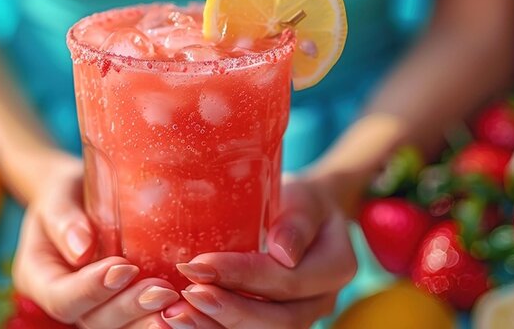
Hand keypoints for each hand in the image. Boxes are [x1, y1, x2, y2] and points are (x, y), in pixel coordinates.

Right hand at [10, 151, 179, 327]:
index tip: (124, 267)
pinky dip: (157, 314)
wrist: (79, 194)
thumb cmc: (64, 190)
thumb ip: (63, 219)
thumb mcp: (56, 195)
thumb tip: (82, 248)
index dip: (92, 289)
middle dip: (128, 308)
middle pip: (92, 320)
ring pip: (117, 326)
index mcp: (38, 277)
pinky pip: (136, 316)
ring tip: (176, 301)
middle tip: (163, 291)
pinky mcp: (118, 301)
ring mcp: (92, 305)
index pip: (62, 298)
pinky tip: (184, 304)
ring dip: (147, 318)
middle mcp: (64, 299)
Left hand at [163, 176, 358, 328]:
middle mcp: (322, 301)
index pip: (289, 280)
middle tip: (187, 294)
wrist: (302, 215)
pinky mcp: (273, 321)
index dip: (244, 276)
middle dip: (229, 310)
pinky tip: (183, 320)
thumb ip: (297, 221)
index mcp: (336, 267)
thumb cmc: (298, 201)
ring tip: (177, 315)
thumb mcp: (303, 197)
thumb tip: (282, 252)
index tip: (200, 264)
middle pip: (279, 320)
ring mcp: (299, 316)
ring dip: (216, 328)